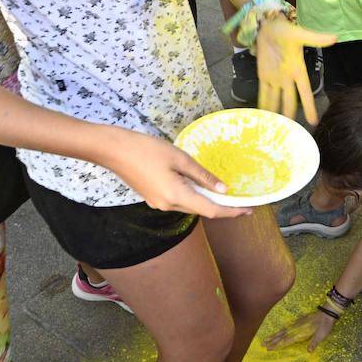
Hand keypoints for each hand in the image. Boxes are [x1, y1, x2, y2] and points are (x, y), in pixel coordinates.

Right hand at [106, 129, 250, 217]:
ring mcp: (158, 204)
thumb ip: (202, 176)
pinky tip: (200, 187)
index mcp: (176, 196)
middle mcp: (167, 205)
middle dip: (222, 207)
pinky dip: (193, 197)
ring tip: (224, 194)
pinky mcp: (152, 198)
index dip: (231, 212)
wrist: (114, 150)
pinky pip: (178, 201)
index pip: (211, 211)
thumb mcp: (179, 158)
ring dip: (207, 202)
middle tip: (240, 201)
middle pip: (201, 210)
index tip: (248, 210)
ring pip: (189, 206)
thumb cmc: (146, 150)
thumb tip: (223, 190)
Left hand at [255, 14, 335, 123]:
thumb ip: (315, 38)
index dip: (309, 107)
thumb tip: (336, 37)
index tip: (314, 121)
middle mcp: (287, 78)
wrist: (268, 25)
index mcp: (297, 70)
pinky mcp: (263, 76)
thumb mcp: (298, 34)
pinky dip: (263, 103)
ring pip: (276, 100)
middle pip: (289, 101)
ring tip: (274, 129)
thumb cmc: (285, 29)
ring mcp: (275, 78)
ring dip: (275, 113)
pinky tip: (261, 115)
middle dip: (290, 116)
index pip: (304, 92)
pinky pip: (263, 93)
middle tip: (290, 134)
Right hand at [264, 309, 336, 351]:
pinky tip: (281, 330)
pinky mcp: (300, 320)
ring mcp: (298, 323)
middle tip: (263, 344)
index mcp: (300, 332)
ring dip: (275, 335)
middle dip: (272, 340)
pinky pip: (288, 326)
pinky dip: (282, 329)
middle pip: (282, 335)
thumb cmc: (325, 325)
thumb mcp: (321, 335)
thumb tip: (308, 352)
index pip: (286, 340)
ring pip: (284, 330)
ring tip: (268, 338)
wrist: (328, 312)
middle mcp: (296, 328)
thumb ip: (314, 343)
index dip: (277, 345)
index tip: (268, 348)